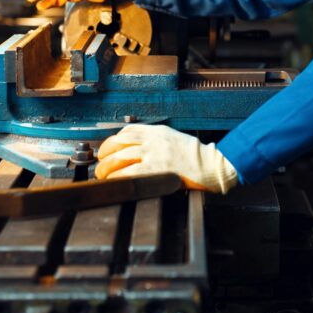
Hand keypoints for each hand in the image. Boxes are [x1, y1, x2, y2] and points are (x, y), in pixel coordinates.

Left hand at [96, 125, 238, 193]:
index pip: (128, 130)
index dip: (113, 140)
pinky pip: (129, 172)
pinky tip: (113, 181)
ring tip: (102, 175)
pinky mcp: (156, 169)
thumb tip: (136, 152)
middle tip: (100, 163)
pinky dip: (117, 177)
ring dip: (106, 167)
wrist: (211, 164)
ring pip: (120, 156)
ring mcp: (154, 154)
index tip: (107, 148)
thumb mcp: (174, 139)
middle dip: (105, 153)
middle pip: (119, 143)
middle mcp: (153, 140)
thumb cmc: (196, 156)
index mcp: (158, 131)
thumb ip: (156, 142)